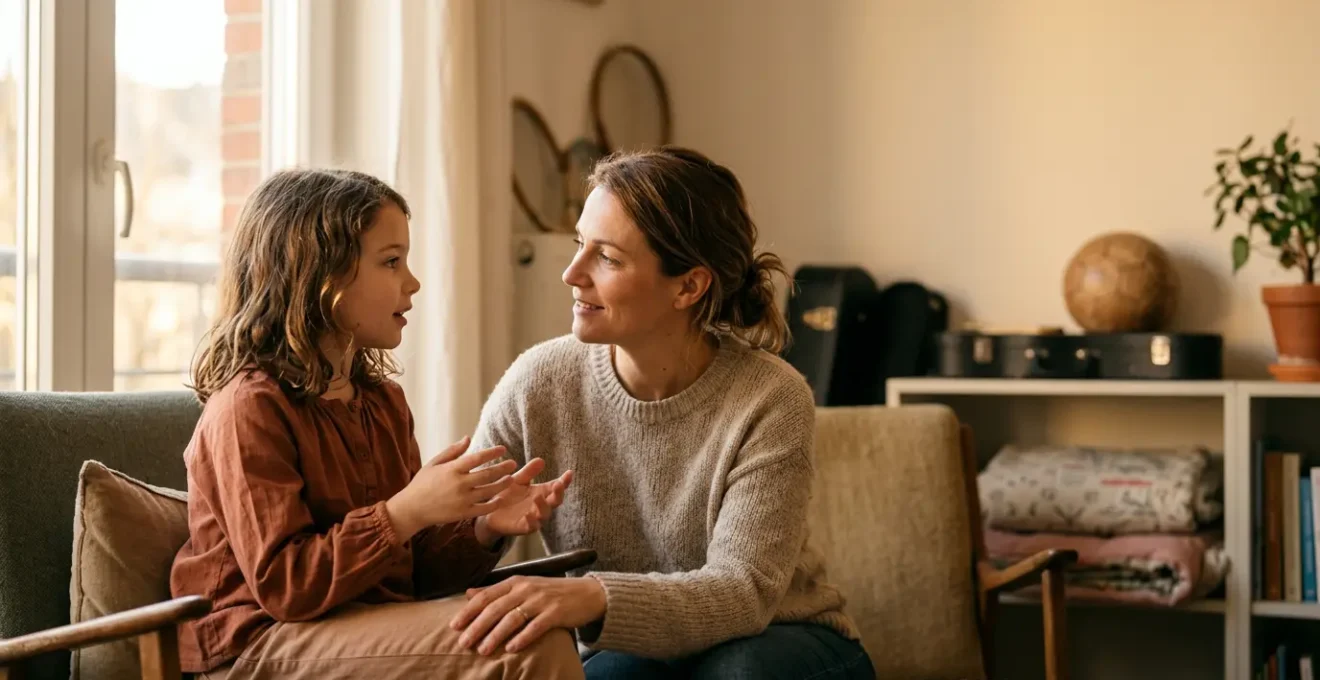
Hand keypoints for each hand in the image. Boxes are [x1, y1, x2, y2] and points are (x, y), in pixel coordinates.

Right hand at [385, 436, 515, 540]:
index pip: (477, 458)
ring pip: (489, 491)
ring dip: (502, 484)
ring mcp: (462, 499)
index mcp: (452, 469)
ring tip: (511, 479)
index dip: (492, 452)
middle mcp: (459, 484)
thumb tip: (468, 438)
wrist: (412, 509)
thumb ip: (452, 451)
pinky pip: (484, 508)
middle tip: (513, 463)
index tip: (503, 448)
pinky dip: (495, 503)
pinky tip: (502, 498)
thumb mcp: (434, 463)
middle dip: (503, 468)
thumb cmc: (422, 483)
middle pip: (487, 474)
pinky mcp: (463, 513)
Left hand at [451, 576, 606, 654]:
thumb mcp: (523, 586)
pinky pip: (535, 627)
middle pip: (496, 608)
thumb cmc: (551, 592)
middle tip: (464, 643)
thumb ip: (497, 590)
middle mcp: (526, 588)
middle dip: (477, 626)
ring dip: (495, 635)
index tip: (454, 625)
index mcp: (516, 580)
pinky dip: (522, 638)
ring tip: (483, 650)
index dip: (469, 611)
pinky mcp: (556, 613)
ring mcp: (541, 600)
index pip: (486, 595)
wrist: (587, 593)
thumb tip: (468, 593)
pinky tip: (511, 649)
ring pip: (512, 618)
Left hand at [475, 464, 573, 545]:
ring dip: (543, 506)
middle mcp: (541, 506)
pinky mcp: (523, 527)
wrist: (490, 512)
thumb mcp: (517, 480)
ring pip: (544, 514)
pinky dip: (531, 521)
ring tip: (539, 497)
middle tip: (559, 484)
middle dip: (559, 493)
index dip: (565, 481)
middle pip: (555, 501)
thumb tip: (541, 460)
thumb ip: (528, 472)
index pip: (557, 487)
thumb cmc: (507, 495)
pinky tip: (528, 515)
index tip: (569, 473)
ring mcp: (533, 517)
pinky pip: (530, 526)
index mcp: (542, 493)